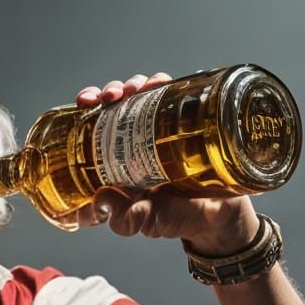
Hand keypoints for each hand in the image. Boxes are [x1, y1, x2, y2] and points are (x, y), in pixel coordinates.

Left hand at [73, 73, 259, 254]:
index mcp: (120, 160)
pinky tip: (159, 83)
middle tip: (111, 97)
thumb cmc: (178, 218)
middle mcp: (137, 140)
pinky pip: (172, 93)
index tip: (85, 102)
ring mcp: (161, 128)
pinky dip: (162, 82)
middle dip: (109, 91)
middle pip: (117, 103)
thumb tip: (101, 198)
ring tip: (135, 89)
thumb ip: (123, 219)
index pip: (97, 125)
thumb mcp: (145, 222)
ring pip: (142, 93)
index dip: (89, 106)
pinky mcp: (186, 119)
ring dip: (134, 84)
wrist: (220, 215)